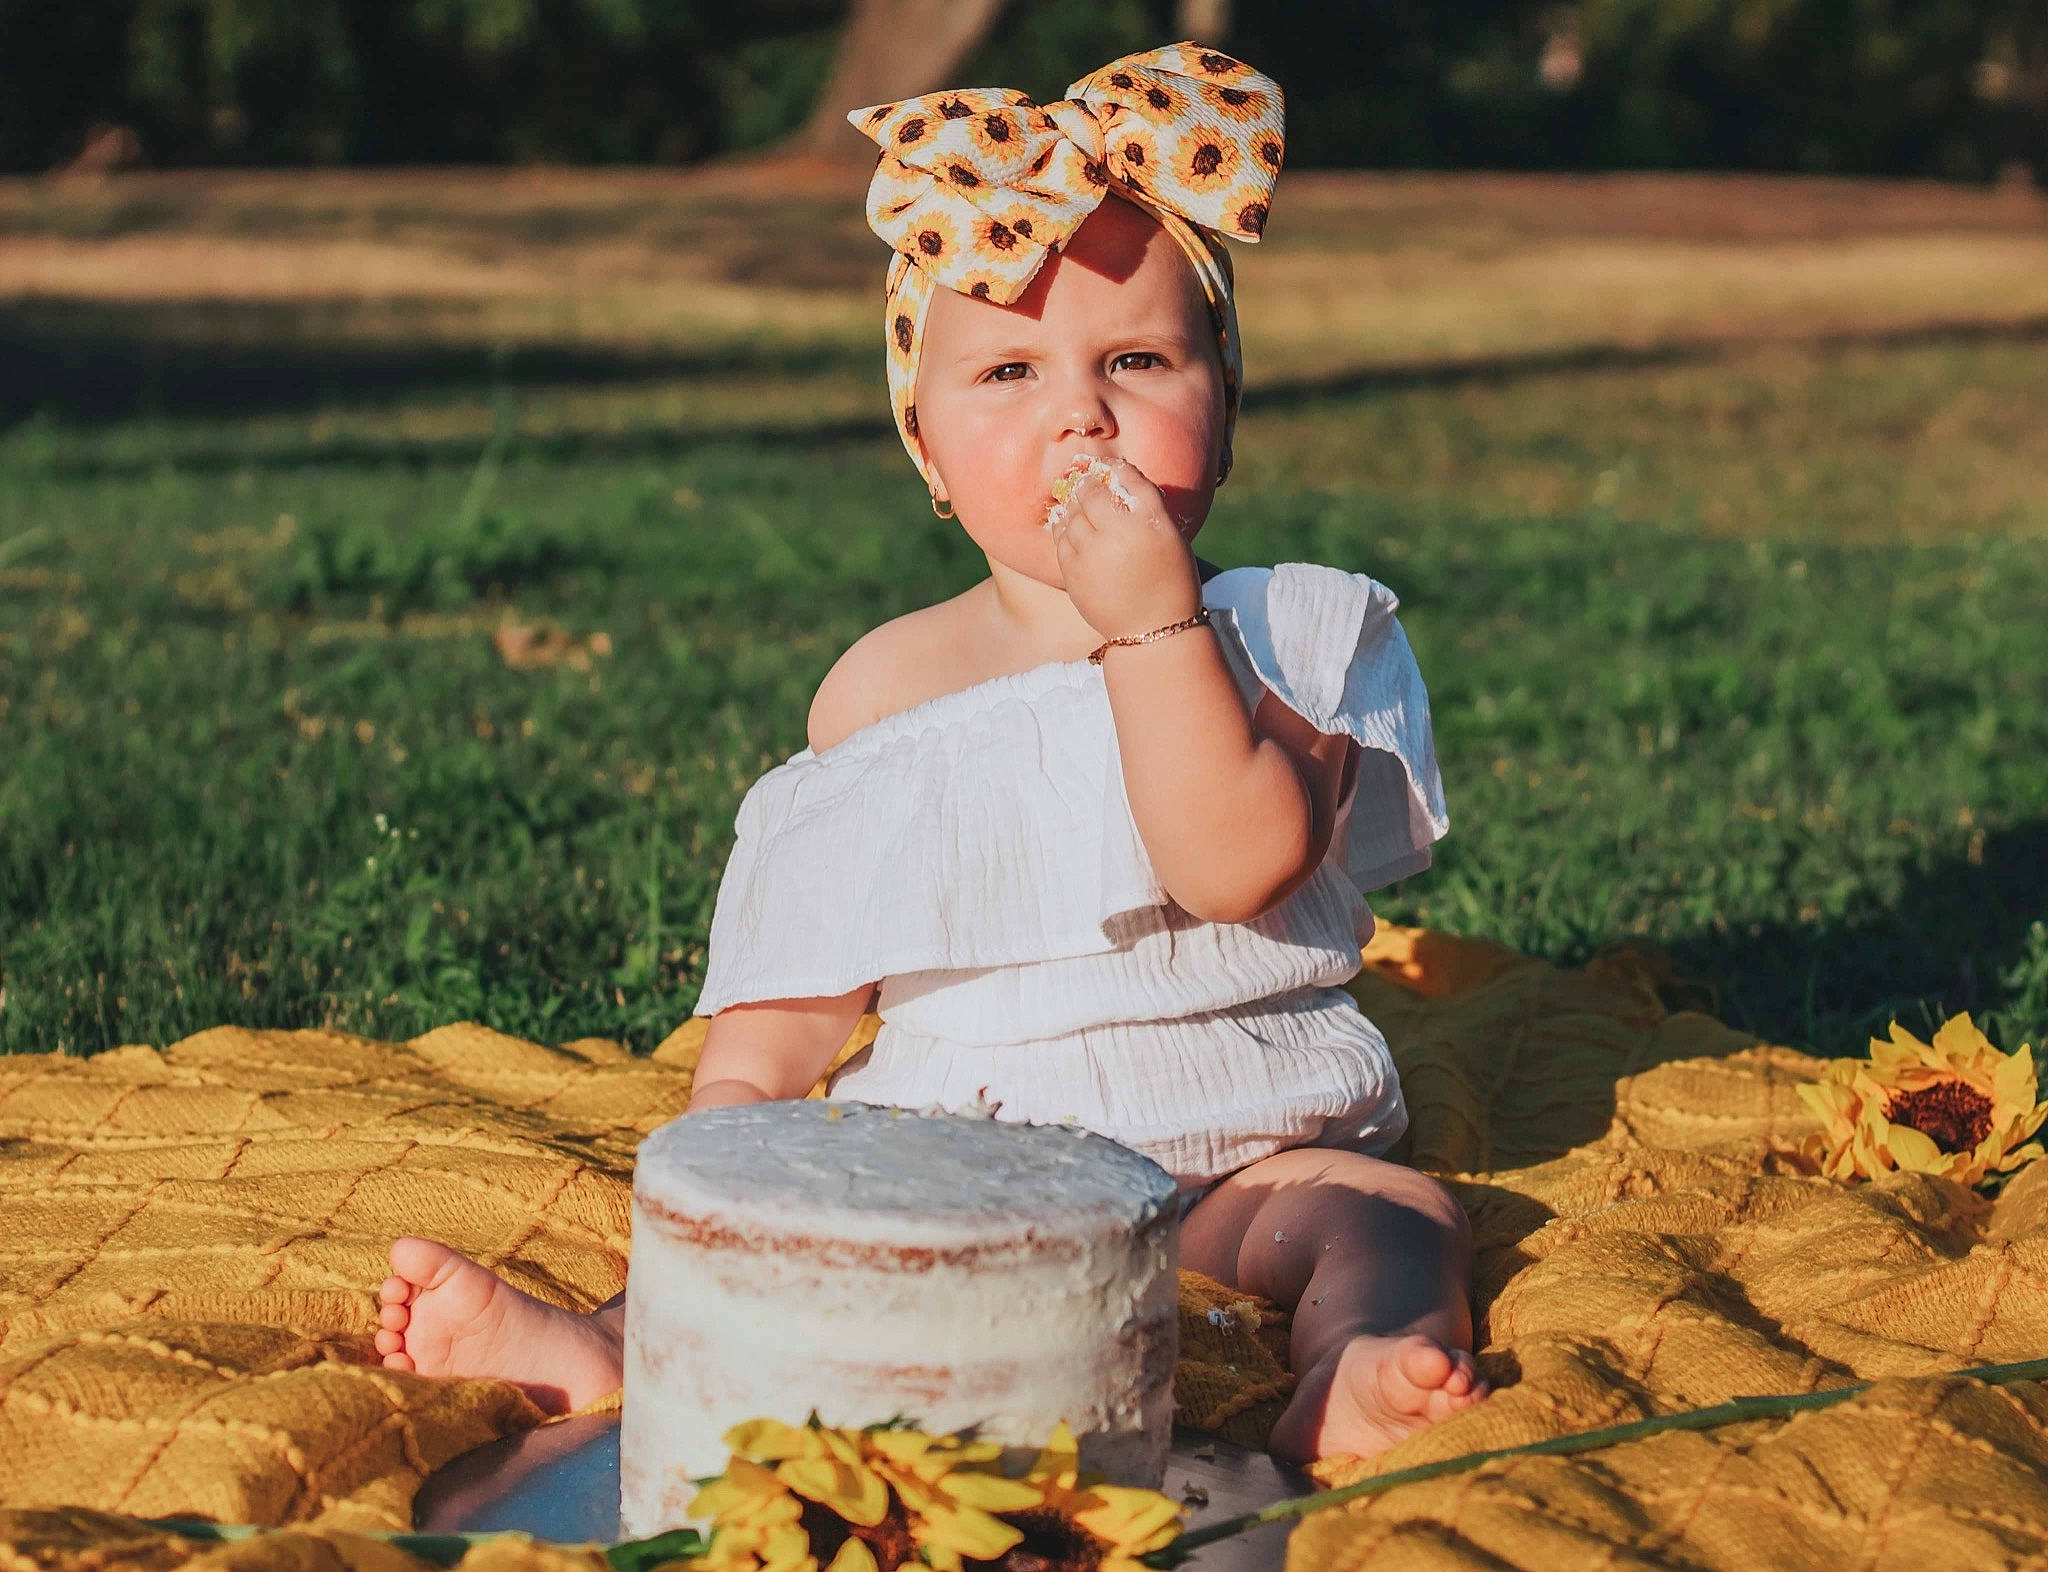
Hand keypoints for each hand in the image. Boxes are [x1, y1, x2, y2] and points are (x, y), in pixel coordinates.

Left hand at [1047, 458, 1199, 643]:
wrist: (1154, 631)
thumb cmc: (1169, 582)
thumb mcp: (1170, 539)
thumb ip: (1147, 508)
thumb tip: (1118, 476)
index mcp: (1151, 521)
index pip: (1128, 478)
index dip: (1116, 469)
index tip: (1110, 468)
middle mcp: (1120, 532)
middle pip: (1092, 493)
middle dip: (1088, 486)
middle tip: (1087, 484)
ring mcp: (1093, 552)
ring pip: (1072, 514)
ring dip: (1074, 506)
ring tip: (1079, 507)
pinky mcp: (1073, 572)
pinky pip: (1061, 539)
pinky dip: (1064, 529)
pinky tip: (1071, 529)